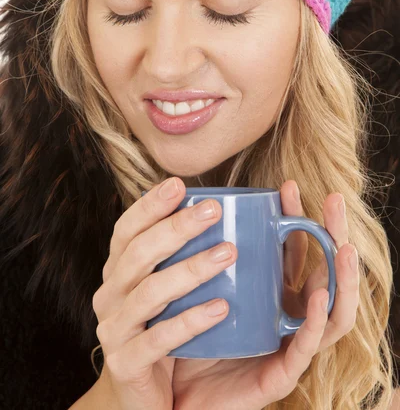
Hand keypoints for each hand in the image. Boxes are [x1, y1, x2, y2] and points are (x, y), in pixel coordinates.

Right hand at [92, 176, 246, 409]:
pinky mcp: (127, 363)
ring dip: (190, 269)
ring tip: (228, 252)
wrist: (142, 394)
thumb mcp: (168, 288)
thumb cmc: (163, 327)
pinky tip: (221, 307)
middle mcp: (110, 295)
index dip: (149, 205)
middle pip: (138, 254)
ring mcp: (114, 330)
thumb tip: (220, 209)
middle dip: (176, 228)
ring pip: (150, 292)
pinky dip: (191, 321)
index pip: (126, 230)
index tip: (178, 184)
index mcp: (118, 271)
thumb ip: (184, 254)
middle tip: (213, 210)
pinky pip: (159, 338)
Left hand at [172, 181, 359, 409]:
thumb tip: (190, 203)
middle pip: (324, 272)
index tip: (287, 185)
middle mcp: (285, 315)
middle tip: (334, 201)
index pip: (295, 250)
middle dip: (334, 235)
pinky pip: (305, 348)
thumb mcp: (193, 287)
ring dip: (342, 277)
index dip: (297, 217)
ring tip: (343, 247)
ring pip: (331, 310)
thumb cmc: (186, 334)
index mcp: (271, 293)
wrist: (171, 391)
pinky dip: (315, 322)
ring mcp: (288, 344)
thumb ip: (197, 254)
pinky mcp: (280, 374)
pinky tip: (316, 297)